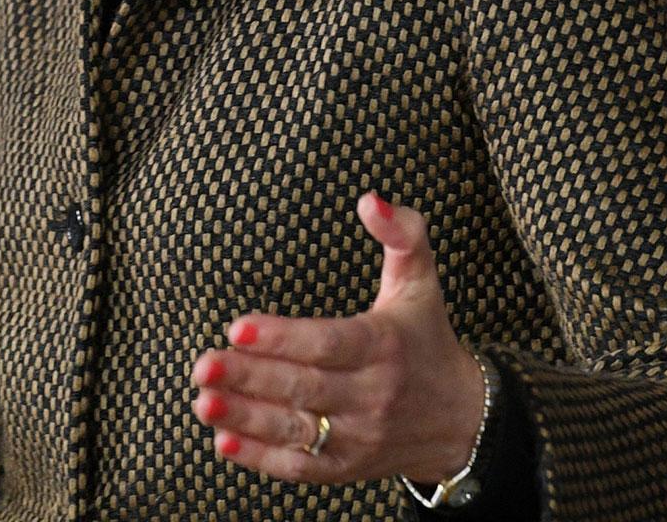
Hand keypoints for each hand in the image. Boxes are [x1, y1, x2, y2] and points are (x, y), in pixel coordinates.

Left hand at [191, 192, 488, 486]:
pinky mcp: (348, 467)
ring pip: (296, 430)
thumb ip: (401, 233)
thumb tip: (369, 198)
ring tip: (203, 401)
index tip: (236, 327)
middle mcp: (372, 394)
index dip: (282, 338)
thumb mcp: (421, 281)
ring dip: (246, 419)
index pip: (327, 343)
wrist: (464, 421)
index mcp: (384, 345)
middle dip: (250, 377)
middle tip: (201, 364)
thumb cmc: (428, 338)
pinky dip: (262, 460)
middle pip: (303, 388)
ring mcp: (360, 436)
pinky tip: (224, 442)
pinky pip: (301, 468)